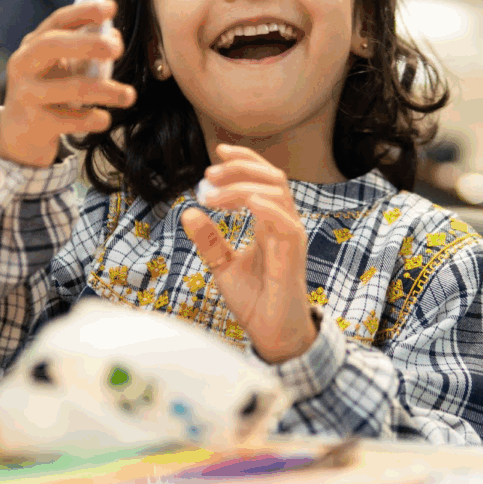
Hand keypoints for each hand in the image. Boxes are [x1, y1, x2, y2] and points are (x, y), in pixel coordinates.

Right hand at [0, 0, 135, 167]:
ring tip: (130, 96)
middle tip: (117, 49)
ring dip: (105, 91)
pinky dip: (91, 119)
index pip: (58, 21)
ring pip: (69, 88)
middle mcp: (24, 65)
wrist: (20, 135)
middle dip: (87, 44)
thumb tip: (116, 37)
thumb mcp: (63, 68)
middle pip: (52, 45)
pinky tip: (106, 119)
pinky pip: (68, 120)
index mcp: (34, 45)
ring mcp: (26, 94)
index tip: (112, 7)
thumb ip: (88, 50)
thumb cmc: (50, 93)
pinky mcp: (34, 123)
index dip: (84, 12)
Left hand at [180, 145, 317, 363]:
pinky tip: (240, 203)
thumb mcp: (222, 264)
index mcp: (269, 222)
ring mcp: (291, 235)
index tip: (217, 151)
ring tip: (211, 193)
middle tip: (208, 173)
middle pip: (271, 177)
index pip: (263, 179)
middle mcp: (283, 223)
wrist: (271, 332)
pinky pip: (284, 220)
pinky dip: (263, 206)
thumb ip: (209, 239)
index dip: (243, 159)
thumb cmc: (254, 300)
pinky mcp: (294, 251)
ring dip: (242, 185)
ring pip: (276, 191)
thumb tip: (188, 211)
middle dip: (240, 167)